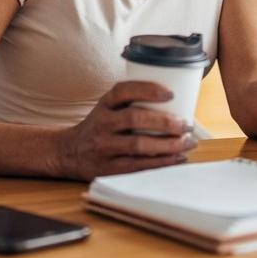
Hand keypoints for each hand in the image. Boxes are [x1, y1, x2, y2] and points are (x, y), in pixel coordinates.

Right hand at [53, 81, 196, 180]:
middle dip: (165, 122)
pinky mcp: (108, 168)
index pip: (123, 90)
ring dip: (168, 145)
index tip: (170, 93)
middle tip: (186, 125)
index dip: (147, 90)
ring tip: (187, 143)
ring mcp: (104, 146)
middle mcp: (102, 123)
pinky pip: (138, 165)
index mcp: (104, 104)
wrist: (68, 152)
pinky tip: (177, 158)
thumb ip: (132, 102)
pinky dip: (161, 162)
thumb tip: (178, 101)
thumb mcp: (108, 108)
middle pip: (134, 119)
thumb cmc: (99, 126)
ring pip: (139, 145)